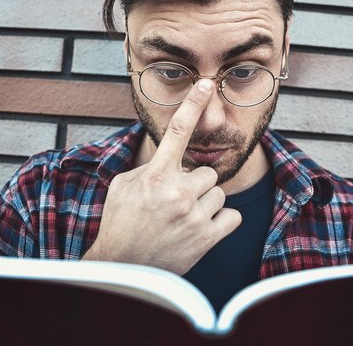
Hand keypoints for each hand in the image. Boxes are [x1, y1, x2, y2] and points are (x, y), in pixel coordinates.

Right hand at [82, 79, 241, 274]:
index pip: (177, 131)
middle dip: (194, 185)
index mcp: (155, 175)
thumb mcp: (124, 186)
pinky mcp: (207, 238)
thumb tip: (172, 159)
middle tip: (175, 202)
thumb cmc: (120, 222)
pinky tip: (200, 228)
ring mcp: (194, 216)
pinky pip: (232, 216)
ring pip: (218, 194)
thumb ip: (150, 168)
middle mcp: (177, 192)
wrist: (124, 267)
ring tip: (183, 218)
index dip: (192, 104)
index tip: (204, 84)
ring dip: (205, 203)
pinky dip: (221, 221)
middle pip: (205, 173)